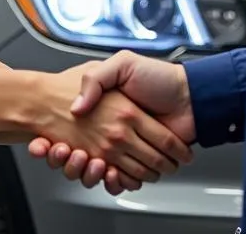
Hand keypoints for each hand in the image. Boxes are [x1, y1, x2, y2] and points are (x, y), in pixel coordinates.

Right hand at [30, 50, 194, 194]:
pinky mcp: (143, 161)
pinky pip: (124, 178)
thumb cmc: (158, 77)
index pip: (83, 128)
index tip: (57, 143)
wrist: (188, 95)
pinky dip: (118, 181)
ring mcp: (131, 147)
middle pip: (92, 152)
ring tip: (92, 163)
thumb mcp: (122, 64)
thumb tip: (77, 106)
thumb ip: (97, 78)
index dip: (69, 139)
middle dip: (78, 161)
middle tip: (73, 154)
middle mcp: (119, 129)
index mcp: (112, 108)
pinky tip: (112, 173)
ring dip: (95, 171)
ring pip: (106, 169)